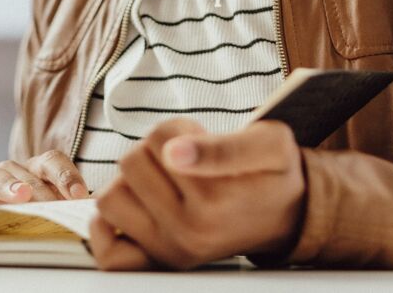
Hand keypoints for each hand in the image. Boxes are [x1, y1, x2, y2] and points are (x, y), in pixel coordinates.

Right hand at [0, 149, 88, 214]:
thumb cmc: (22, 226)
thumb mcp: (47, 217)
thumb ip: (64, 209)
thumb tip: (88, 212)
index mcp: (35, 173)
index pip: (52, 161)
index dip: (66, 175)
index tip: (79, 195)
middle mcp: (11, 173)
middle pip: (25, 169)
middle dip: (40, 187)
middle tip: (50, 203)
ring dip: (9, 185)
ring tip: (21, 196)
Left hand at [89, 119, 306, 270]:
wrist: (286, 214)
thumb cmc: (273, 173)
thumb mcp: (269, 143)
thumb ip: (223, 146)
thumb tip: (173, 152)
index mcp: (215, 198)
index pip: (162, 141)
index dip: (177, 130)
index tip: (194, 134)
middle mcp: (191, 230)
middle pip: (131, 161)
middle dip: (154, 150)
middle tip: (185, 156)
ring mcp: (173, 249)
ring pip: (112, 197)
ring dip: (131, 182)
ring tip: (163, 179)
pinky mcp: (160, 261)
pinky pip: (108, 250)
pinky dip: (107, 225)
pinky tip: (134, 205)